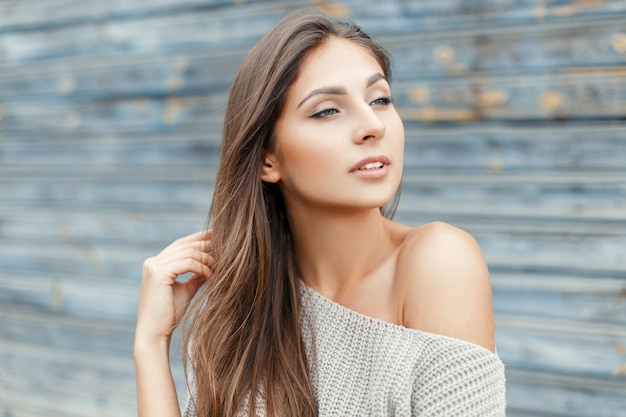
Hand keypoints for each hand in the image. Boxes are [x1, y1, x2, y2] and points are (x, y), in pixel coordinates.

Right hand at [135, 230, 212, 349]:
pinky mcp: (159, 273)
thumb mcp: (186, 290)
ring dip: (207, 258)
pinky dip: (202, 267)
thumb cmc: (169, 315)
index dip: (199, 238)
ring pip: (188, 252)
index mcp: (156, 264)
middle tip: (225, 245)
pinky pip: (187, 263)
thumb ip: (196, 275)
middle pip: (185, 245)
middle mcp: (152, 262)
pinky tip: (211, 275)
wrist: (155, 334)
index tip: (217, 235)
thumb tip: (213, 264)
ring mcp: (154, 266)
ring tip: (219, 266)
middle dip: (206, 244)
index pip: (180, 244)